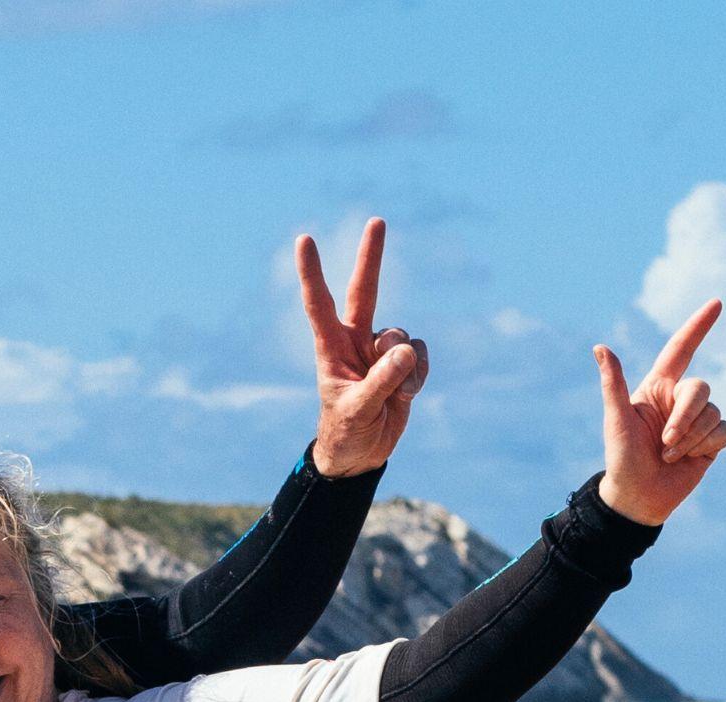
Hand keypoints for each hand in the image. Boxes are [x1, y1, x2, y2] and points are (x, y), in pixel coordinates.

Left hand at [296, 217, 429, 477]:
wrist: (360, 455)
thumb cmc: (346, 432)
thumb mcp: (358, 411)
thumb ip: (382, 382)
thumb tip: (406, 350)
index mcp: (331, 348)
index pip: (319, 304)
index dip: (312, 272)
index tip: (304, 239)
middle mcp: (355, 341)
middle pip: (365, 291)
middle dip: (371, 257)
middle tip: (376, 220)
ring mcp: (380, 350)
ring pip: (401, 336)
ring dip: (403, 367)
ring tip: (390, 396)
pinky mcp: (404, 363)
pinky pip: (421, 355)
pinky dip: (419, 376)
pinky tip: (405, 396)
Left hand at [596, 299, 725, 526]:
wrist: (637, 497)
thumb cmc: (621, 458)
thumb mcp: (616, 420)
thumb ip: (613, 383)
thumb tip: (599, 347)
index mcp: (657, 389)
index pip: (681, 350)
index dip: (698, 327)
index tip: (717, 303)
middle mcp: (680, 400)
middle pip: (700, 388)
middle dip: (685, 416)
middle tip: (665, 441)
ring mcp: (698, 420)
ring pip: (712, 413)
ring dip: (689, 438)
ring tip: (667, 455)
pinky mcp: (712, 440)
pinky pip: (723, 431)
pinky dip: (705, 446)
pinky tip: (687, 460)